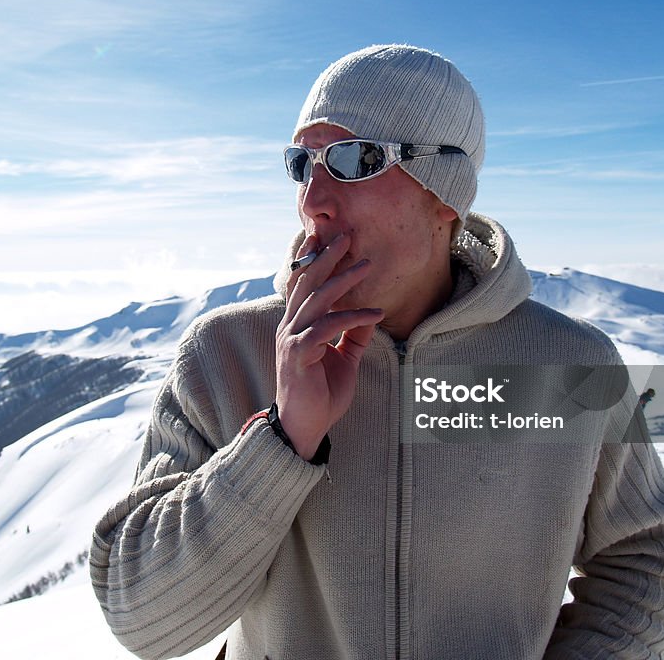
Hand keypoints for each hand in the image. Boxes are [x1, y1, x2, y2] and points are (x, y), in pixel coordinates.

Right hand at [275, 232, 382, 459]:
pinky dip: (352, 317)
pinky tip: (374, 314)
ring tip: (367, 265)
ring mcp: (292, 340)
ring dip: (344, 280)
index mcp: (296, 326)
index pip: (304, 285)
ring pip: (318, 300)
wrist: (304, 427)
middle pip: (307, 283)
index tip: (331, 240)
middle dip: (327, 258)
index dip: (316, 261)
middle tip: (347, 236)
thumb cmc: (321, 395)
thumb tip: (369, 315)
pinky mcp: (299, 354)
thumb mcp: (343, 360)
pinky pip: (327, 328)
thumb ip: (352, 336)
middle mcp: (290, 327)